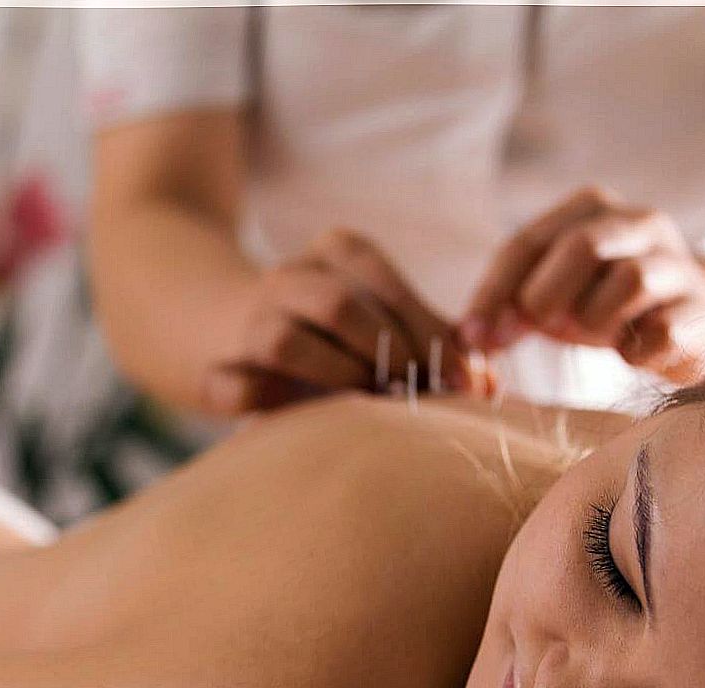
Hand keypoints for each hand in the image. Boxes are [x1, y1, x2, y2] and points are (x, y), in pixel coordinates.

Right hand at [204, 228, 478, 413]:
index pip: (387, 287)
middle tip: (420, 397)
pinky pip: (236, 388)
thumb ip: (431, 341)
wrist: (223, 329)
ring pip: (287, 341)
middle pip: (342, 308)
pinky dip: (261, 402)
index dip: (430, 335)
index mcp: (336, 252)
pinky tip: (290, 416)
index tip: (465, 380)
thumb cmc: (328, 334)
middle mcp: (289, 277)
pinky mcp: (212, 370)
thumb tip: (491, 383)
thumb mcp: (378, 319)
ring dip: (335, 378)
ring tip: (367, 404)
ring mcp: (247, 321)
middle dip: (389, 357)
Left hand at [461, 187, 704, 382]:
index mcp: (592, 209)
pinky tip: (633, 352)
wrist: (699, 322)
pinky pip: (661, 331)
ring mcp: (677, 263)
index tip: (473, 336)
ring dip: (596, 321)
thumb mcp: (552, 295)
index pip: (527, 242)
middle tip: (540, 328)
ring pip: (628, 280)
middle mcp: (640, 223)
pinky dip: (636, 351)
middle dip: (545, 296)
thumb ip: (509, 306)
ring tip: (598, 333)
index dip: (493, 292)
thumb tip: (471, 337)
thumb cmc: (606, 305)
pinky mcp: (701, 310)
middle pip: (582, 245)